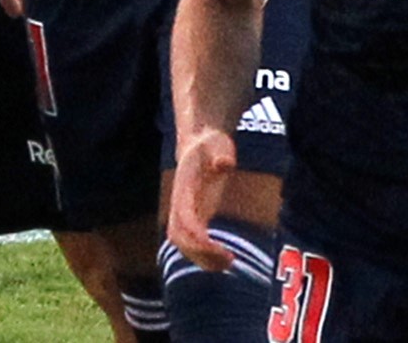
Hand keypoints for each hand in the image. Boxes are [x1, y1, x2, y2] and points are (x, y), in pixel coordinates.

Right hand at [166, 130, 238, 270]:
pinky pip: (191, 245)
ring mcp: (184, 213)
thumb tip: (225, 163)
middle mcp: (179, 204)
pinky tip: (224, 262)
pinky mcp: (193, 219)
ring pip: (183, 245)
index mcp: (183, 188)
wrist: (198, 146)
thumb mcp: (218, 144)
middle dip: (199, 252)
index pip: (184, 217)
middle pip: (179, 236)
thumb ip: (221, 154)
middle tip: (229, 259)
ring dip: (202, 259)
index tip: (213, 246)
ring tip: (229, 264)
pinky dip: (204, 257)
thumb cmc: (210, 146)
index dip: (195, 235)